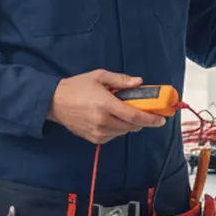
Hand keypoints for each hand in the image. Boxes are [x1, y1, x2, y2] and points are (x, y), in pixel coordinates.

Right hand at [46, 70, 165, 144]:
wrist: (55, 102)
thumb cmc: (76, 87)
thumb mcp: (99, 76)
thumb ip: (121, 80)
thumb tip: (139, 82)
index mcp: (105, 104)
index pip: (134, 116)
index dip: (151, 119)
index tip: (161, 119)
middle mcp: (103, 121)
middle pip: (132, 126)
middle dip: (142, 120)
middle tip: (144, 111)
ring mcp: (98, 132)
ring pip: (124, 132)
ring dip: (129, 124)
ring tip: (122, 111)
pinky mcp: (94, 139)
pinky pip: (114, 136)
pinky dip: (117, 129)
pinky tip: (111, 118)